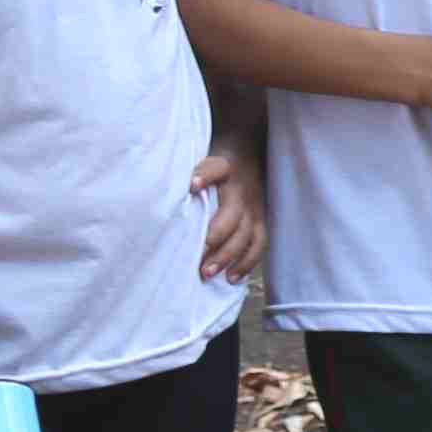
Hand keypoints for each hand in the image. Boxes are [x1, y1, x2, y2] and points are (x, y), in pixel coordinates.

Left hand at [192, 144, 266, 285]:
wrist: (248, 154)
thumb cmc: (215, 165)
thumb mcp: (202, 157)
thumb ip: (188, 171)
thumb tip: (171, 188)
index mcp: (226, 170)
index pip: (217, 169)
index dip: (206, 176)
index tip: (192, 186)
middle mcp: (242, 190)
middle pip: (232, 215)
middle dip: (215, 238)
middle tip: (196, 257)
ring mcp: (254, 207)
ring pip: (246, 234)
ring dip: (228, 255)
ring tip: (208, 273)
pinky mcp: (260, 220)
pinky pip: (258, 243)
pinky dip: (247, 262)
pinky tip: (231, 277)